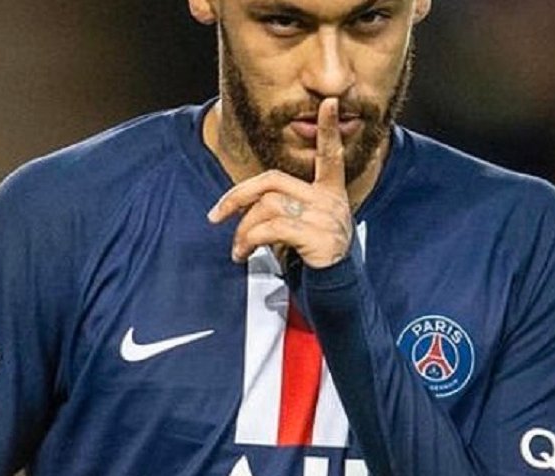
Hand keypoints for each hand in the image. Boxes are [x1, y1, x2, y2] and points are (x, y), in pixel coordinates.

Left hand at [207, 97, 352, 268]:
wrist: (338, 294)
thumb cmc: (315, 261)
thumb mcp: (301, 229)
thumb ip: (281, 211)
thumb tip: (242, 212)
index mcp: (330, 193)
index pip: (330, 155)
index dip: (328, 129)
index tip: (329, 102)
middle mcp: (331, 201)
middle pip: (273, 181)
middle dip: (237, 196)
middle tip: (216, 216)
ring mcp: (327, 218)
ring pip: (267, 207)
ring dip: (243, 230)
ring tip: (238, 250)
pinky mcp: (319, 237)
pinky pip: (271, 228)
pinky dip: (250, 240)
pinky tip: (246, 253)